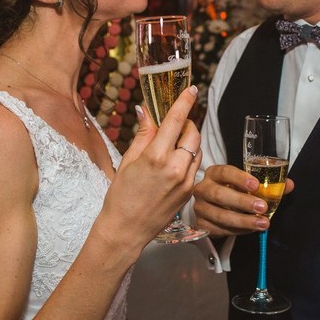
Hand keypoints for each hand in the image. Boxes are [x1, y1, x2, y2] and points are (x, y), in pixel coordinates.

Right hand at [100, 86, 201, 246]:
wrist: (126, 229)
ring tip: (172, 144)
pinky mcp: (190, 192)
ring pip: (198, 150)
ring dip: (189, 141)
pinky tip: (174, 162)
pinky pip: (195, 167)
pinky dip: (189, 158)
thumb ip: (143, 135)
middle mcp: (176, 168)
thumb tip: (147, 111)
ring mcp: (186, 182)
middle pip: (193, 133)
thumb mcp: (128, 160)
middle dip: (187, 124)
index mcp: (157, 157)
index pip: (176, 120)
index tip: (191, 89)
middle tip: (175, 123)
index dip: (185, 102)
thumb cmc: (121, 196)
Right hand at [192, 164, 294, 236]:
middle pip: (219, 194)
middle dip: (242, 202)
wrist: (214, 208)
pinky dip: (237, 230)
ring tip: (262, 223)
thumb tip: (288, 185)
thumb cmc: (233, 192)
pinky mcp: (201, 224)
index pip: (224, 172)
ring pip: (220, 215)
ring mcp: (200, 207)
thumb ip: (268, 184)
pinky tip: (251, 229)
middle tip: (262, 207)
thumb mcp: (248, 185)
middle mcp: (203, 188)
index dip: (239, 178)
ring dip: (243, 220)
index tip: (256, 185)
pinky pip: (220, 229)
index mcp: (214, 173)